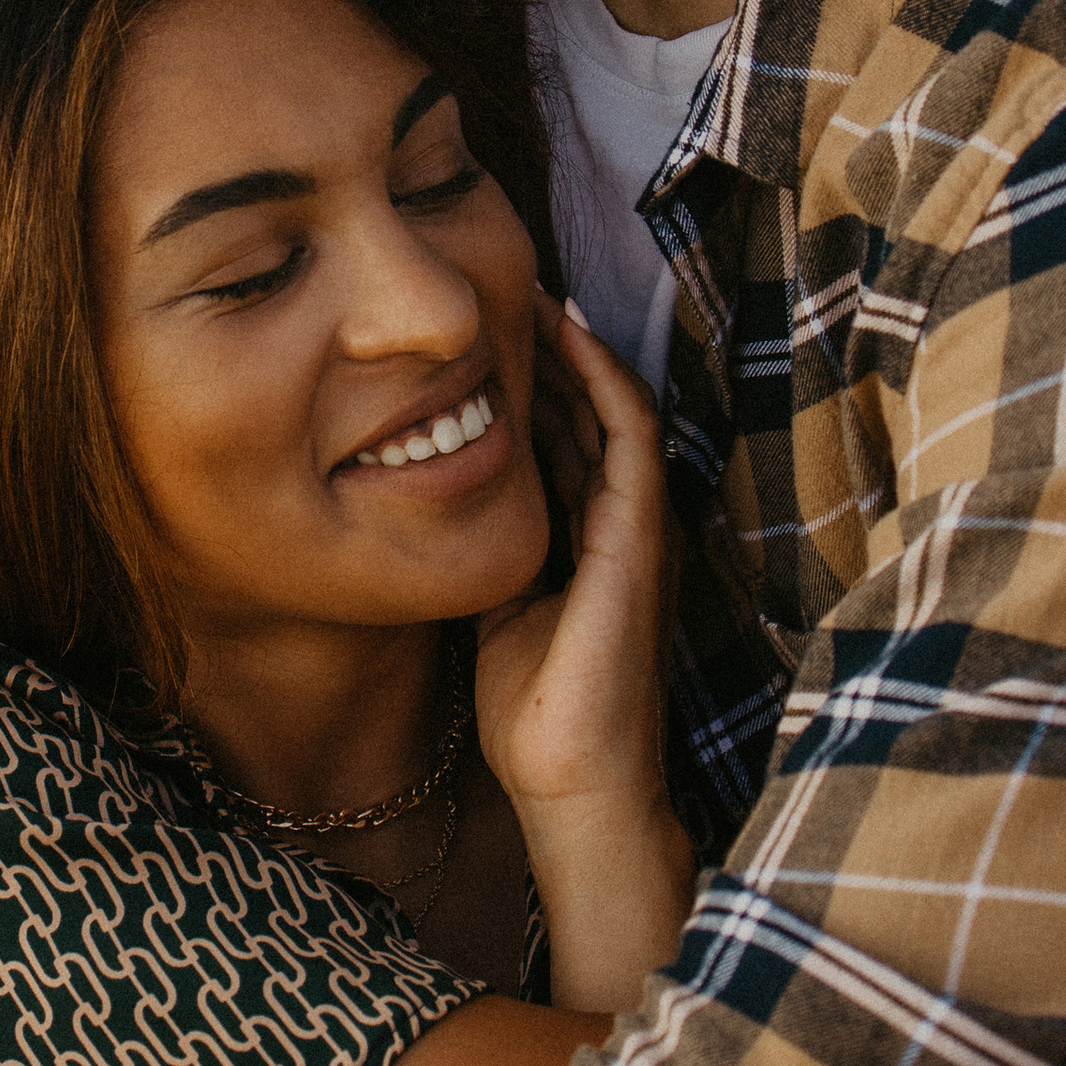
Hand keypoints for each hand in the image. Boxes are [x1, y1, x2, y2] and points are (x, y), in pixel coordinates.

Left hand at [476, 293, 692, 1006]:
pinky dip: (599, 379)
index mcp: (583, 541)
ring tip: (532, 287)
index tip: (482, 330)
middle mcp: (616, 524)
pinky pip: (625, 437)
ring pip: (609, 408)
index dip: (526, 381)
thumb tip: (427, 498)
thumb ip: (483, 552)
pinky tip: (567, 333)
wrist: (572, 783)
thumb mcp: (493, 610)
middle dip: (547, 352)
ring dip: (574, 349)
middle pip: (583, 412)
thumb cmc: (533, 714)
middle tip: (503, 282)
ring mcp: (634, 527)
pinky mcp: (638, 538)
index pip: (558, 437)